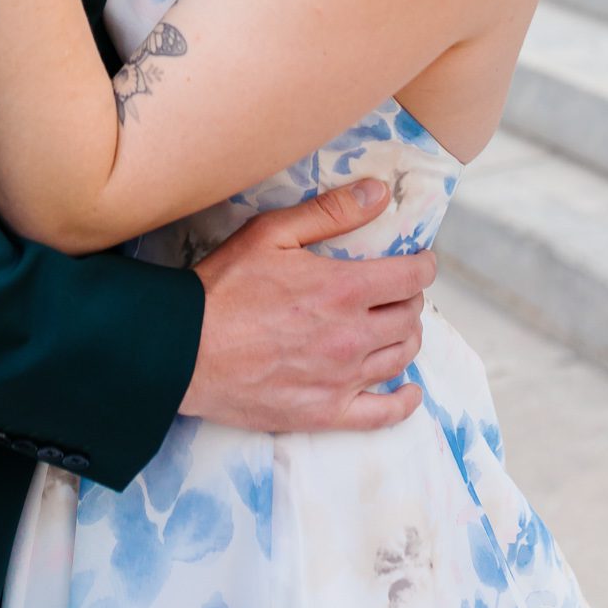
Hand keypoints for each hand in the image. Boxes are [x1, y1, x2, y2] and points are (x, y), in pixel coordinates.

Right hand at [179, 179, 433, 430]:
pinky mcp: (325, 412)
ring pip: (400, 357)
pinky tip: (409, 390)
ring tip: (394, 325)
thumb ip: (330, 212)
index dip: (422, 265)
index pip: (411, 277)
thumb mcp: (272, 232)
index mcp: (344, 289)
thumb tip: (379, 193)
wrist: (184, 349)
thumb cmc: (224, 286)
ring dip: (406, 337)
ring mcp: (341, 379)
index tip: (418, 261)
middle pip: (409, 317)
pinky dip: (404, 402)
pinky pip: (382, 414)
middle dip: (410, 298)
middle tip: (395, 290)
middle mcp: (352, 336)